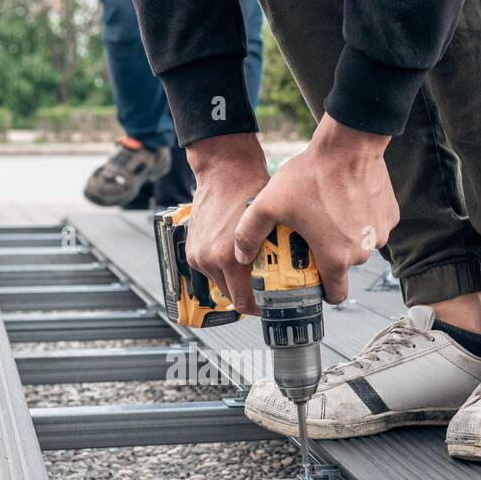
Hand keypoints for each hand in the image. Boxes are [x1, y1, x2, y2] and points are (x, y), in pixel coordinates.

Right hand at [182, 133, 269, 314]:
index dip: (259, 308)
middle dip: (248, 293)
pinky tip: (236, 256)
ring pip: (220, 283)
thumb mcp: (269, 228)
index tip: (269, 306)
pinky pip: (210, 270)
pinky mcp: (192, 250)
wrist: (224, 171)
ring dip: (235, 280)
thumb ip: (273, 257)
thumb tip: (289, 279)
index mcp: (228, 258)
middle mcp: (209, 260)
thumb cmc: (249, 190)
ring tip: (251, 268)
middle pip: (231, 296)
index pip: (243, 302)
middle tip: (266, 288)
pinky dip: (223, 268)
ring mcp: (197, 256)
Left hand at [233, 114, 397, 305]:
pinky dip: (361, 220)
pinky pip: (373, 227)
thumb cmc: (312, 175)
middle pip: (345, 267)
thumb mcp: (269, 204)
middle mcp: (362, 252)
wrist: (349, 143)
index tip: (313, 281)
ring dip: (346, 237)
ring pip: (360, 246)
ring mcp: (380, 234)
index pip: (335, 295)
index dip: (323, 292)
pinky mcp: (390, 216)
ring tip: (329, 214)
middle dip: (330, 257)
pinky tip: (346, 202)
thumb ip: (249, 233)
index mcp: (336, 258)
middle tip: (313, 237)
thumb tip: (241, 256)